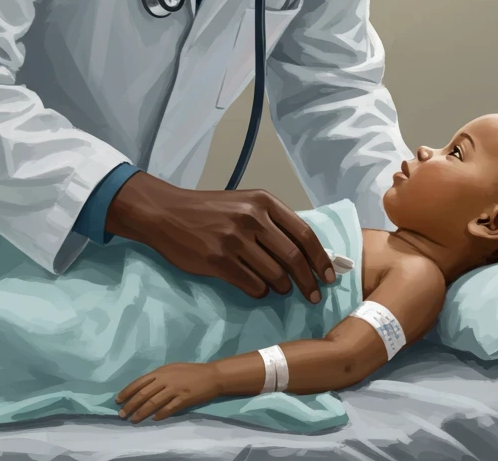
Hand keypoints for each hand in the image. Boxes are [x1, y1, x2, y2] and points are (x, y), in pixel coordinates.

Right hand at [106, 174, 335, 302]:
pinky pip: (252, 286)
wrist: (168, 213)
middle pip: (293, 258)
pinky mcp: (218, 261)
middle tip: (314, 296)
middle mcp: (251, 218)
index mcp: (263, 201)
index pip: (304, 234)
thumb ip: (273, 222)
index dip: (320, 258)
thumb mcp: (245, 203)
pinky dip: (261, 292)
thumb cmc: (210, 209)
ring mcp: (234, 240)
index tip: (329, 276)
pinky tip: (257, 288)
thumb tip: (307, 253)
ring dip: (283, 288)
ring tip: (282, 289)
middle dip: (309, 281)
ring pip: (274, 275)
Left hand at [116, 362, 219, 422]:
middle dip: (131, 404)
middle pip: (144, 393)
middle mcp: (166, 379)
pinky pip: (169, 408)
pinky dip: (160, 414)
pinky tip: (153, 419)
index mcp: (161, 371)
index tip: (118, 400)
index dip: (128, 391)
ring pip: (153, 402)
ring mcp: (175, 389)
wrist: (211, 375)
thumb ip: (158, 378)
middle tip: (122, 414)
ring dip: (142, 412)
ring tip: (133, 419)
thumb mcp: (171, 369)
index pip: (140, 382)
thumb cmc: (190, 371)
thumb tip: (143, 388)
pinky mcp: (184, 399)